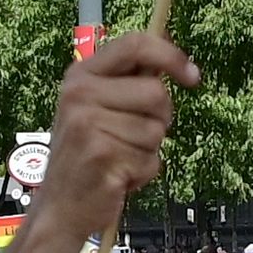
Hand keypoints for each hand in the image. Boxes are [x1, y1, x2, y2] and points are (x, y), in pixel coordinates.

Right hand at [35, 35, 197, 232]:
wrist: (59, 208)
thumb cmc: (85, 157)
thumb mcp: (94, 109)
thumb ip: (127, 84)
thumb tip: (175, 65)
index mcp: (81, 76)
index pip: (135, 44)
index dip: (171, 56)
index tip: (192, 76)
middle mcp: (80, 95)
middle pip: (156, 92)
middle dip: (160, 118)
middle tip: (134, 137)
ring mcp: (88, 125)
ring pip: (156, 130)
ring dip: (148, 151)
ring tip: (119, 159)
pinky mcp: (103, 156)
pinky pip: (151, 160)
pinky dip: (143, 173)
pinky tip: (118, 177)